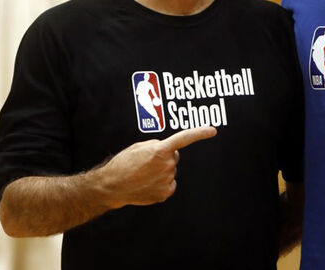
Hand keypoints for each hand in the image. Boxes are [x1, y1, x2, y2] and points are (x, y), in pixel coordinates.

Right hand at [97, 127, 216, 207]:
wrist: (112, 186)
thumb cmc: (123, 163)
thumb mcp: (139, 146)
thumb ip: (157, 145)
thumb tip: (168, 151)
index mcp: (160, 150)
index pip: (184, 139)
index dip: (199, 133)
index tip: (212, 130)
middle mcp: (167, 165)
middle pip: (174, 157)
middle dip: (164, 157)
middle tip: (146, 162)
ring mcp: (167, 180)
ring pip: (170, 171)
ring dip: (160, 171)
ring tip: (143, 174)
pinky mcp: (165, 193)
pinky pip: (169, 184)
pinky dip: (161, 183)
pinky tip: (148, 184)